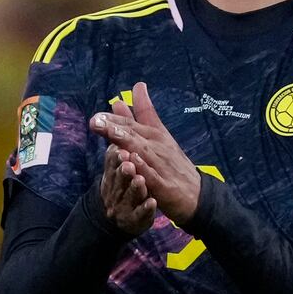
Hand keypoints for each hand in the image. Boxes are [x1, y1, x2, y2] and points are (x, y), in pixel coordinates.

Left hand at [90, 82, 201, 224]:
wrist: (197, 193)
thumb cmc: (173, 164)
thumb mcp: (158, 138)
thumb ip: (139, 119)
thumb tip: (120, 99)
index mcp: (154, 135)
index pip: (130, 124)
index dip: (113, 119)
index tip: (95, 116)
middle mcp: (157, 147)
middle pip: (134, 134)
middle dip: (114, 127)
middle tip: (95, 121)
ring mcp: (161, 165)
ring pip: (142, 151)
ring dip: (126, 141)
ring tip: (111, 133)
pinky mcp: (165, 185)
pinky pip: (152, 176)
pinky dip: (143, 167)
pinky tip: (133, 160)